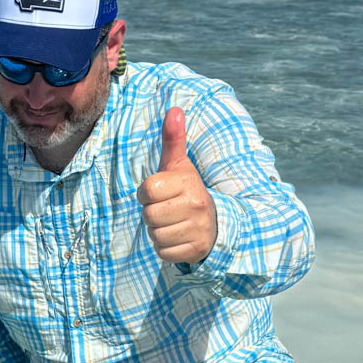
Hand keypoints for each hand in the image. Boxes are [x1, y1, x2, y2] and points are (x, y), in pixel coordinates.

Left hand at [137, 107, 217, 263]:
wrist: (216, 222)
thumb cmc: (187, 191)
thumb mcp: (179, 165)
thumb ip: (173, 140)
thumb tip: (174, 110)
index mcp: (188, 183)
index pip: (146, 191)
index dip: (147, 193)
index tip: (161, 193)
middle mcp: (196, 205)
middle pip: (148, 215)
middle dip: (152, 214)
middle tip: (167, 209)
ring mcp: (197, 229)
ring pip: (155, 235)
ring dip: (158, 232)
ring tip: (173, 223)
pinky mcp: (195, 250)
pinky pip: (163, 253)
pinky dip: (165, 248)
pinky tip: (177, 237)